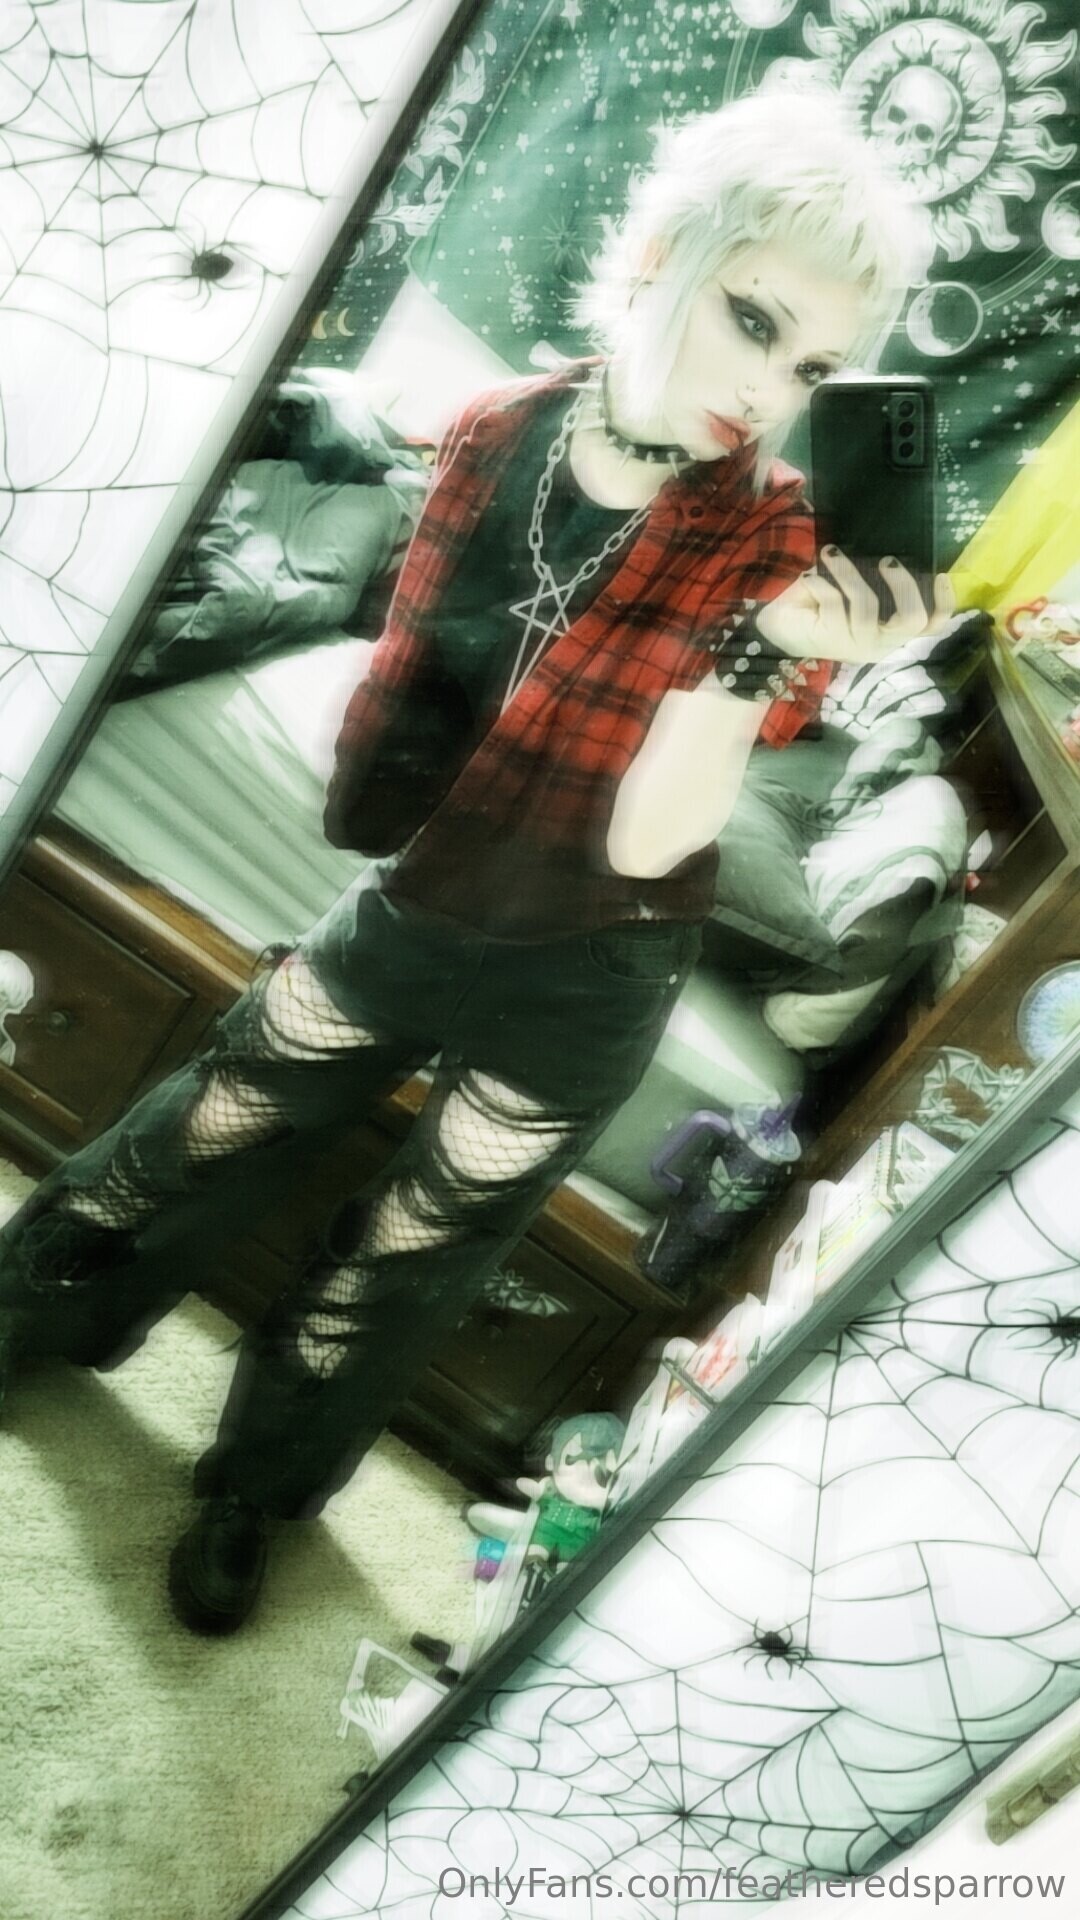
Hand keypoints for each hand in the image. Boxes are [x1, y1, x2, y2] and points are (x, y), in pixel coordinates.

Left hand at [756, 548, 956, 664]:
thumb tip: (889, 553)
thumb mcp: (852, 590)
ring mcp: (856, 645)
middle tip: (888, 561)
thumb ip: (874, 579)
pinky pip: (833, 603)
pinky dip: (820, 582)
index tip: (941, 574)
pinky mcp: (831, 640)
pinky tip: (809, 577)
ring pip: (867, 606)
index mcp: (890, 633)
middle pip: (912, 620)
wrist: (775, 625)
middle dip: (903, 584)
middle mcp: (879, 644)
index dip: (944, 604)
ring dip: (848, 573)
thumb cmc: (819, 603)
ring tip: (831, 553)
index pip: (930, 627)